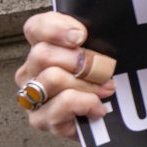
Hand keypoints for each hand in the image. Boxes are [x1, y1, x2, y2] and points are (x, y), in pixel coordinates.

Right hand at [16, 12, 115, 137]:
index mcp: (45, 47)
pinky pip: (63, 103)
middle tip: (103, 68)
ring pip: (52, 78)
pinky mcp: (41, 119)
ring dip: (87, 83)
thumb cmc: (104, 77)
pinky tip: (98, 106)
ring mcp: (33, 96)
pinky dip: (87, 102)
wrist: (114, 115)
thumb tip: (84, 32)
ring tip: (106, 88)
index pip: (35, 27)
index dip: (55, 28)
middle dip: (79, 60)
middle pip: (42, 54)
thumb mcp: (103, 49)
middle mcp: (32, 70)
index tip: (81, 35)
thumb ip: (93, 35)